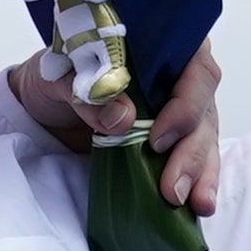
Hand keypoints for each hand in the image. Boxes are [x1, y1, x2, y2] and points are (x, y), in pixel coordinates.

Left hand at [8, 40, 225, 216]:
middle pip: (203, 110)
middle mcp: (181, 75)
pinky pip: (195, 157)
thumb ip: (86, 89)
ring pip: (204, 138)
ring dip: (201, 172)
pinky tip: (199, 205)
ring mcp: (181, 108)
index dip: (184, 104)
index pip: (194, 69)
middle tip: (173, 188)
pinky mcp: (174, 137)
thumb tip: (121, 117)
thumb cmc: (59, 74)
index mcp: (163, 45)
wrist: (46, 98)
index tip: (158, 138)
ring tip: (197, 204)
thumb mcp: (59, 75)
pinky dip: (198, 180)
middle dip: (192, 152)